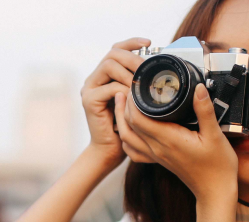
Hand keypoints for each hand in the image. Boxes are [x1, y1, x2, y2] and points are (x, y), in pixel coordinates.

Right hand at [80, 37, 149, 164]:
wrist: (111, 150)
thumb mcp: (137, 100)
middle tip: (148, 68)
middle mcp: (95, 79)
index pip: (116, 49)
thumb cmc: (128, 127)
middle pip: (112, 53)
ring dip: (129, 73)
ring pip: (109, 65)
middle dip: (133, 57)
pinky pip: (109, 87)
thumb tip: (160, 69)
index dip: (132, 43)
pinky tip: (134, 99)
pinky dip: (124, 91)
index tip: (150, 43)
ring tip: (142, 84)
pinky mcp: (89, 100)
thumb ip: (141, 84)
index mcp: (106, 76)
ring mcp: (89, 88)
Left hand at [116, 84, 237, 202]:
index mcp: (169, 140)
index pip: (138, 118)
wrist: (215, 191)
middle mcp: (157, 148)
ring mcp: (156, 156)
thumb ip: (205, 110)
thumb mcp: (216, 135)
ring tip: (124, 103)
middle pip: (128, 125)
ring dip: (121, 120)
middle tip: (129, 88)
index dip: (132, 101)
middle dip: (125, 105)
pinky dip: (127, 138)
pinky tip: (131, 128)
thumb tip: (199, 88)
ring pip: (127, 138)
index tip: (136, 86)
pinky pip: (133, 151)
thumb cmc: (217, 166)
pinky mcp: (158, 160)